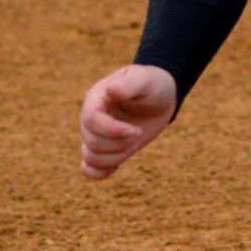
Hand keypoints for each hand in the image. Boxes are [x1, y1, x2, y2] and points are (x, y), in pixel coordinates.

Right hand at [79, 64, 177, 180]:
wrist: (160, 96)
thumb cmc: (152, 83)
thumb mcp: (144, 79)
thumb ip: (128, 85)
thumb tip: (109, 91)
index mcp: (96, 99)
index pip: (91, 120)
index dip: (112, 130)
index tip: (136, 131)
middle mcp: (91, 118)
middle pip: (91, 142)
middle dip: (119, 143)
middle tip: (139, 132)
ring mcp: (97, 134)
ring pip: (91, 157)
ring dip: (116, 156)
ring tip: (134, 142)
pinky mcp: (106, 148)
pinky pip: (91, 168)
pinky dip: (100, 172)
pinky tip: (118, 164)